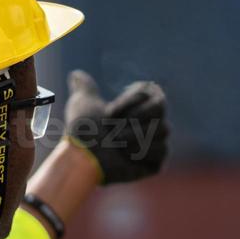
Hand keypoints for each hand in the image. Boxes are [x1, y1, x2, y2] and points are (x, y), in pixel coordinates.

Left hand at [65, 70, 168, 184]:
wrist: (83, 157)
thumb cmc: (83, 130)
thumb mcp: (84, 103)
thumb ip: (85, 88)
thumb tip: (76, 75)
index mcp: (137, 107)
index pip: (152, 93)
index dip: (131, 102)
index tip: (109, 112)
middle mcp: (149, 124)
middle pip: (160, 110)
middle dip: (133, 119)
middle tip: (114, 129)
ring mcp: (154, 144)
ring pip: (163, 130)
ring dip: (135, 136)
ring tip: (117, 143)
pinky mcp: (155, 163)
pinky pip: (162, 150)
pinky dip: (142, 151)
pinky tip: (125, 156)